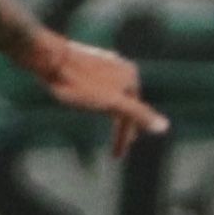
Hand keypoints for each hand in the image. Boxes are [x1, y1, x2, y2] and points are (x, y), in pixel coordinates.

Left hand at [30, 34, 165, 155]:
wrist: (48, 57)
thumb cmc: (79, 83)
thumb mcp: (111, 102)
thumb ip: (137, 114)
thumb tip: (165, 127)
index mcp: (130, 76)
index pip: (132, 114)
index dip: (125, 137)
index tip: (117, 156)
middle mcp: (121, 66)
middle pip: (124, 104)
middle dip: (122, 127)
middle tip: (119, 148)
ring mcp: (104, 63)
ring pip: (111, 95)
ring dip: (112, 114)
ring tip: (110, 128)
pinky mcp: (86, 63)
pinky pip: (99, 87)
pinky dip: (100, 101)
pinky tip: (93, 104)